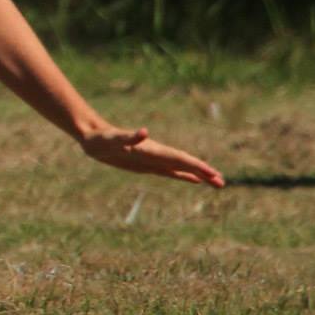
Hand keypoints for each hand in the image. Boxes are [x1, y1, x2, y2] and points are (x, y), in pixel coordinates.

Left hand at [79, 126, 225, 187]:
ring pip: (181, 169)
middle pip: (185, 164)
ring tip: (217, 183)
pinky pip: (170, 171)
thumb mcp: (113, 140)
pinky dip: (184, 175)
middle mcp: (156, 154)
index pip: (179, 158)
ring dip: (199, 175)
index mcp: (152, 149)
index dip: (195, 166)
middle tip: (222, 183)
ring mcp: (153, 160)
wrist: (92, 137)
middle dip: (203, 172)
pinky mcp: (147, 166)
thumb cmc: (102, 139)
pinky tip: (195, 180)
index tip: (211, 173)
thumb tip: (144, 132)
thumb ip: (129, 137)